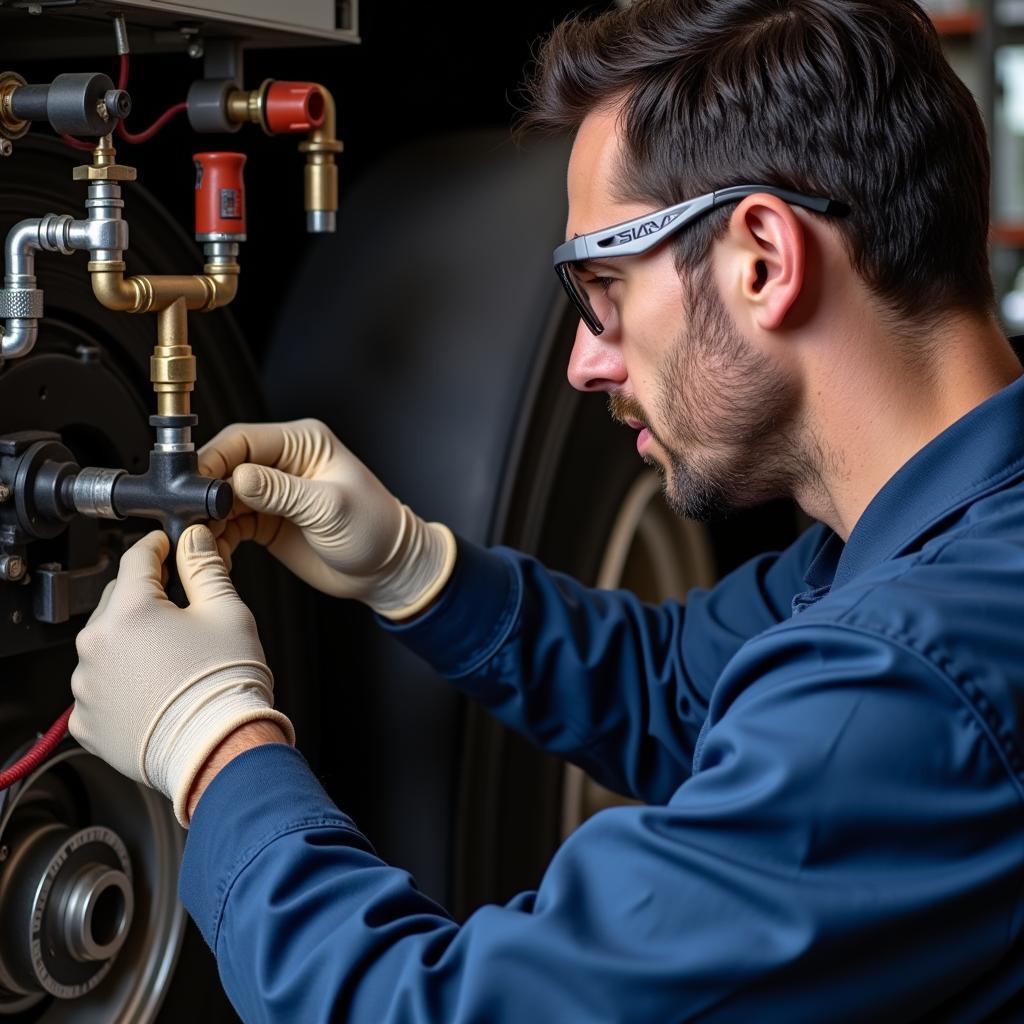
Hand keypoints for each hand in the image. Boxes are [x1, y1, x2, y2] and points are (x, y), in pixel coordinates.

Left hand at [70, 526, 293, 825]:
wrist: (218, 751)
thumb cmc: (225, 686)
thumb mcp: (227, 611)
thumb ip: (205, 568)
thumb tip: (194, 539)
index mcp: (129, 611)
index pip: (138, 558)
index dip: (158, 546)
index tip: (168, 546)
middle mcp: (96, 645)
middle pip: (120, 600)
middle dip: (147, 598)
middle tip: (182, 611)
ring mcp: (86, 686)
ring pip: (108, 644)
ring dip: (133, 642)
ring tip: (173, 660)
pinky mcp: (86, 721)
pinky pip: (100, 686)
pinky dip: (122, 683)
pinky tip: (155, 689)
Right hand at [198, 418, 455, 619]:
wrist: (387, 570)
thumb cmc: (374, 530)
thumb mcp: (330, 508)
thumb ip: (282, 492)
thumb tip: (236, 478)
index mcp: (302, 443)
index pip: (243, 439)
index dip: (213, 459)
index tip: (192, 485)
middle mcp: (283, 462)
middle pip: (225, 467)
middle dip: (203, 493)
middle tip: (188, 517)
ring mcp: (272, 492)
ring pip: (221, 498)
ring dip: (206, 518)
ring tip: (196, 540)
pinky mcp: (266, 520)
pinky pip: (229, 524)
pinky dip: (216, 537)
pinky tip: (211, 552)